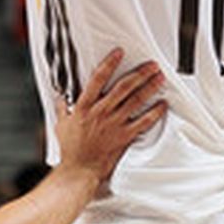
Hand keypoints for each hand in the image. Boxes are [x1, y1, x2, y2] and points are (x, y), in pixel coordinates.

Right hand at [53, 49, 165, 183]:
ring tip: (159, 78)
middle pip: (124, 87)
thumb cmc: (71, 149)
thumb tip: (61, 97)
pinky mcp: (125, 136)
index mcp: (84, 107)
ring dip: (150, 88)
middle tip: (151, 65)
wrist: (80, 170)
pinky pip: (144, 122)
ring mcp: (115, 124)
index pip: (97, 80)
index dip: (109, 64)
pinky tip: (162, 104)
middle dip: (139, 73)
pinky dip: (155, 113)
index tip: (119, 53)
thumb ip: (63, 108)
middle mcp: (101, 113)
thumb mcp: (61, 124)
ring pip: (136, 101)